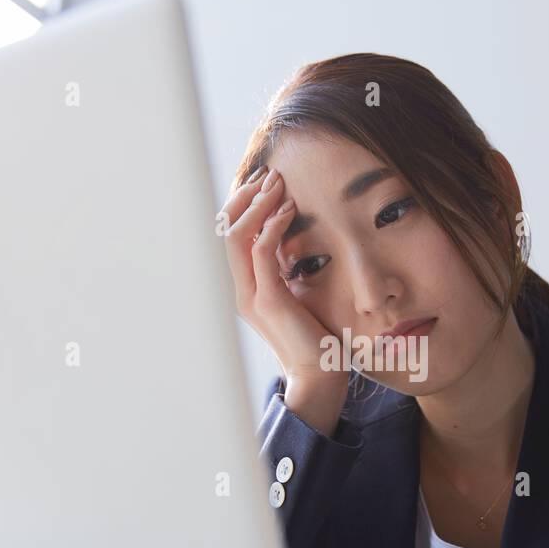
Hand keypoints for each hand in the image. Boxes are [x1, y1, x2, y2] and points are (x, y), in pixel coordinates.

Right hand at [220, 167, 347, 430]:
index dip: (244, 205)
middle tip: (269, 173)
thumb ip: (287, 270)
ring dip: (258, 204)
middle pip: (227, 229)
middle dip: (246, 196)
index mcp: (247, 288)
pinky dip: (273, 226)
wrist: (321, 374)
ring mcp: (250, 296)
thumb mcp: (298, 295)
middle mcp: (241, 290)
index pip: (233, 236)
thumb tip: (292, 239)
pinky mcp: (268, 301)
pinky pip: (262, 252)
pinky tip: (291, 210)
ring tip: (279, 184)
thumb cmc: (318, 336)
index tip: (265, 182)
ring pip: (238, 236)